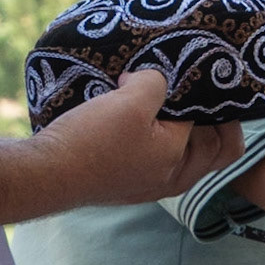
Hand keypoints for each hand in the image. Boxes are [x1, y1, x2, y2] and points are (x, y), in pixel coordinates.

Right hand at [32, 69, 243, 204]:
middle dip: (208, 118)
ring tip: (163, 103)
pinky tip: (141, 118)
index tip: (190, 80)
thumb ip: (157, 82)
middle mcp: (175, 179)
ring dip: (184, 129)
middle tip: (187, 92)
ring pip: (190, 154)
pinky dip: (162, 139)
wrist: (45, 174)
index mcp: (183, 160)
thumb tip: (157, 80)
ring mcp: (154, 184)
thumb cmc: (92, 140)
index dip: (207, 100)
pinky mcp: (133, 183)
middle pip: (215, 147)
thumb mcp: (131, 99)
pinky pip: (163, 159)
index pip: (219, 128)